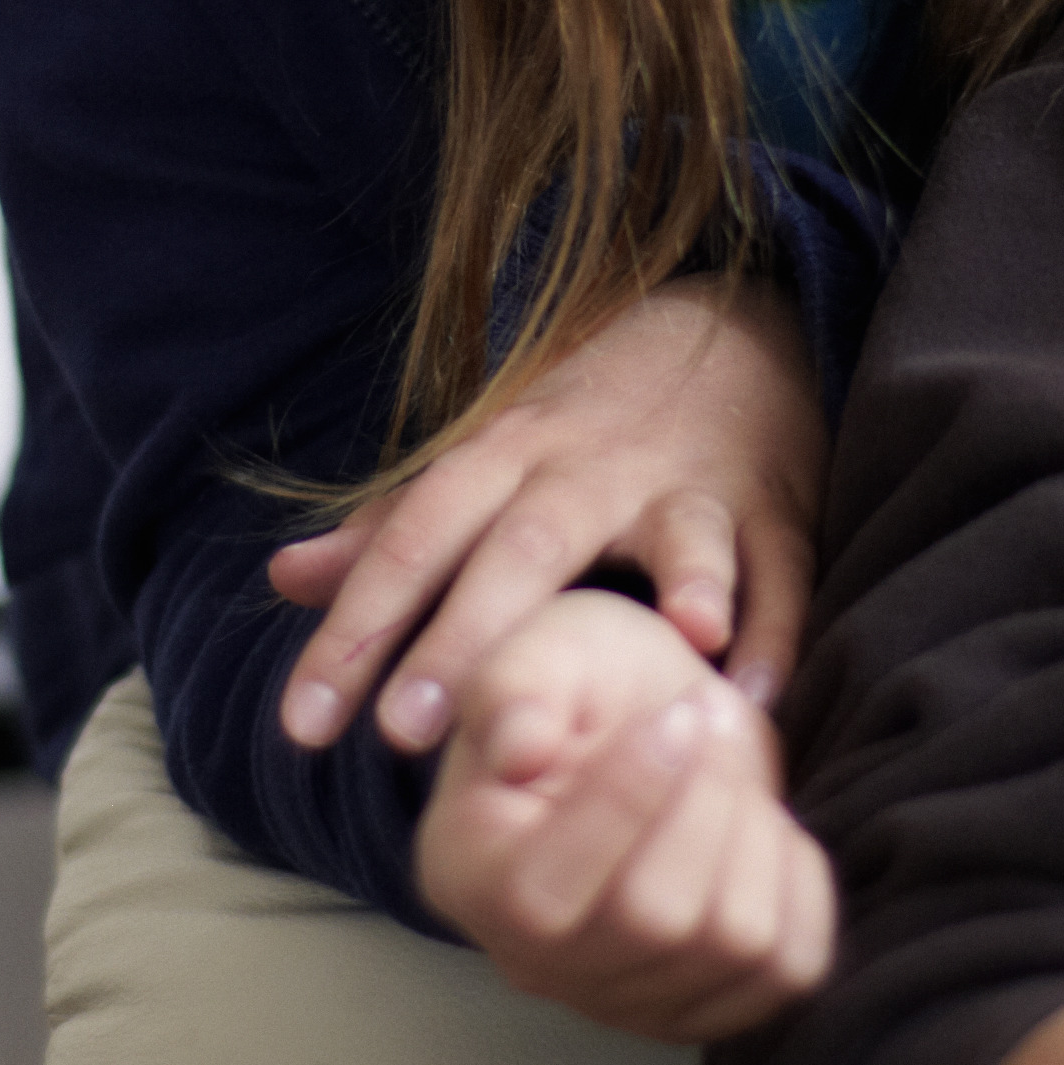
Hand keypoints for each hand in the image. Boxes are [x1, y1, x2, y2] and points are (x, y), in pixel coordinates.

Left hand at [262, 270, 818, 753]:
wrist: (724, 329)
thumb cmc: (581, 429)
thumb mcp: (482, 459)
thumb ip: (392, 530)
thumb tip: (282, 578)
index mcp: (504, 454)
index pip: (413, 540)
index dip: (355, 629)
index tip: (302, 727)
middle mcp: (589, 465)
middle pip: (524, 547)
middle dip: (466, 636)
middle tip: (408, 735)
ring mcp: (688, 482)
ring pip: (679, 533)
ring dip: (683, 584)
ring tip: (676, 647)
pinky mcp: (774, 504)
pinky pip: (781, 565)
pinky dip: (776, 624)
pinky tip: (757, 691)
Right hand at [413, 587, 837, 1040]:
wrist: (636, 720)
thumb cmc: (582, 684)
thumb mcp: (539, 649)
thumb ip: (514, 686)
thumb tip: (519, 748)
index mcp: (469, 877)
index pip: (542, 895)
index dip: (630, 797)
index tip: (677, 712)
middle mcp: (535, 964)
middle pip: (656, 921)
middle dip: (708, 798)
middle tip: (714, 715)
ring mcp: (624, 1000)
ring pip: (737, 942)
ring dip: (758, 828)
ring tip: (733, 762)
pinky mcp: (710, 1006)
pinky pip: (792, 963)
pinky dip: (800, 880)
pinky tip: (761, 822)